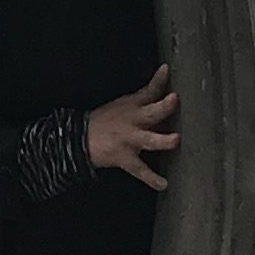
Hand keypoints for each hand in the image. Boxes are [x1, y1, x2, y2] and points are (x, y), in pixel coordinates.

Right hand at [86, 65, 177, 189]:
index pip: (149, 90)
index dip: (159, 80)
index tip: (166, 70)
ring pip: (149, 140)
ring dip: (162, 140)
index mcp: (132, 106)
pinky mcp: (124, 157)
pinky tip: (163, 184)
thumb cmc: (104, 121)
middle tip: (174, 100)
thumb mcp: (122, 104)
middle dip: (163, 107)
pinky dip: (151, 178)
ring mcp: (129, 140)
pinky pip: (140, 170)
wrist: (79, 139)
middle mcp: (133, 121)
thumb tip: (164, 87)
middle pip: (151, 112)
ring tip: (175, 140)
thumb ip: (143, 98)